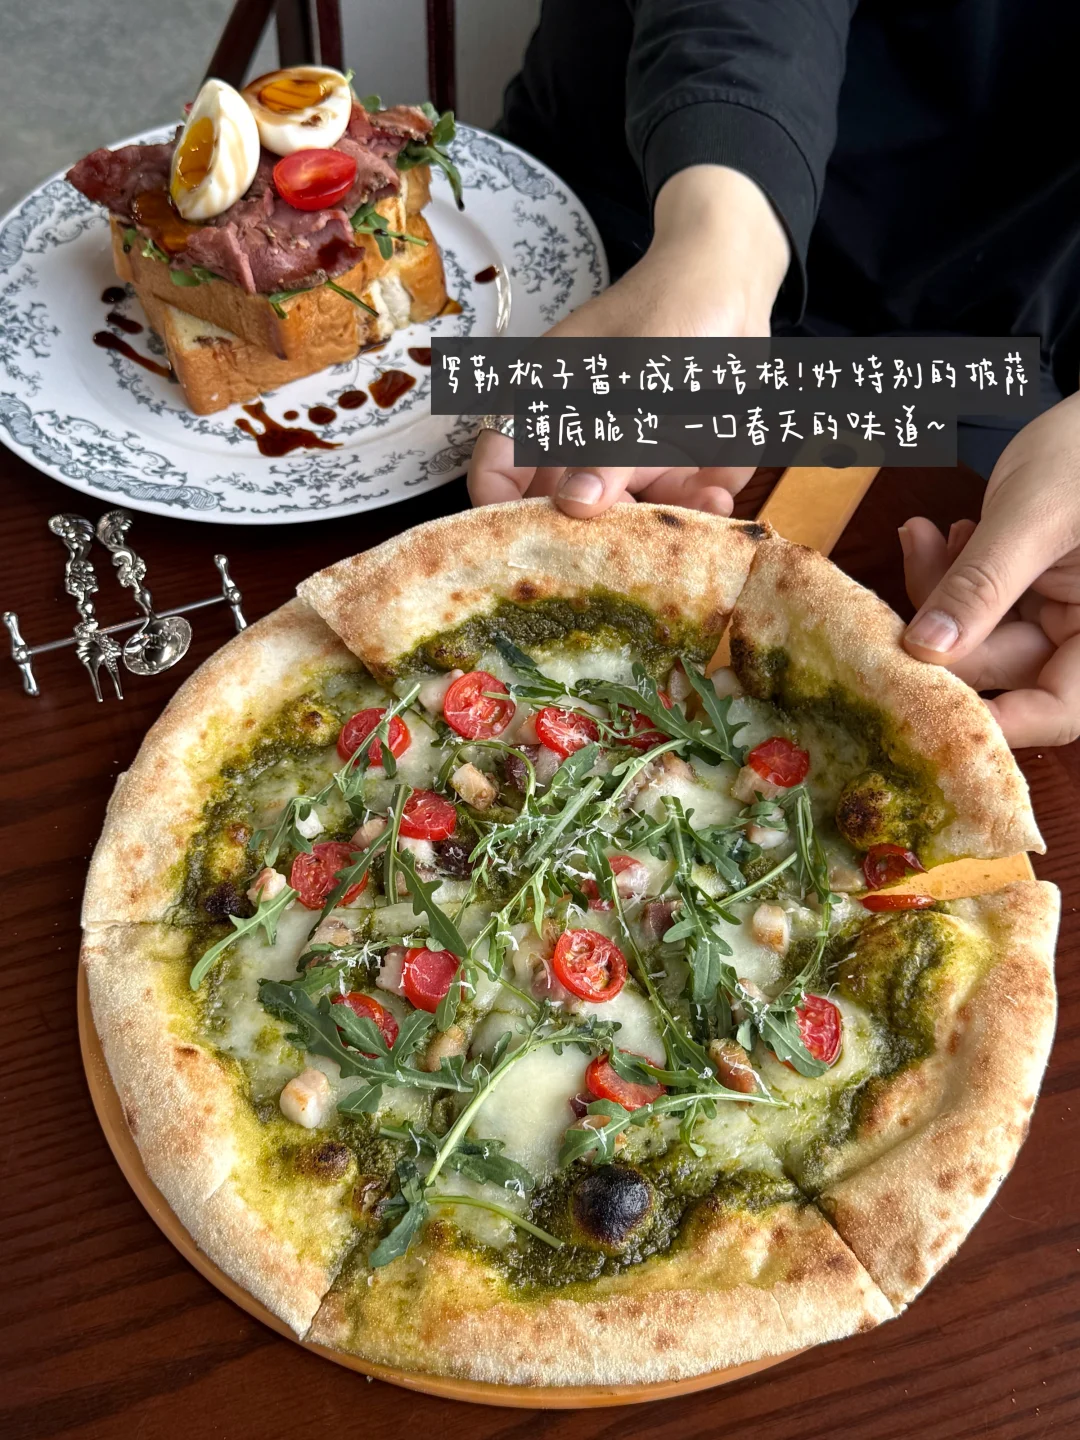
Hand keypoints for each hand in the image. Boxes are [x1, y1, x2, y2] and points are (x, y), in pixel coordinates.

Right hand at [467, 165, 789, 517]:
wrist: (739, 283)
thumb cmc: (673, 309)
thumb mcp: (638, 378)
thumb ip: (609, 444)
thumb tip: (575, 504)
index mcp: (545, 402)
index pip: (497, 464)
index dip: (499, 508)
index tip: (522, 545)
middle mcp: (581, 437)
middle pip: (562, 506)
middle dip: (588, 536)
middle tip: (615, 555)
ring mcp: (627, 454)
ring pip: (624, 516)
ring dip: (653, 526)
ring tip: (681, 518)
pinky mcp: (675, 464)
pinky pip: (678, 503)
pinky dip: (698, 503)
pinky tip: (714, 491)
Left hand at [900, 392, 1079, 746]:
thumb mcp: (1033, 516)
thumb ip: (982, 585)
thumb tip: (928, 652)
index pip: (1058, 709)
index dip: (1000, 720)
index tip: (928, 709)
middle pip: (1003, 671)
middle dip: (946, 633)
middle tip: (904, 593)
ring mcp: (1055, 613)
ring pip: (976, 636)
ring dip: (939, 593)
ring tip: (925, 537)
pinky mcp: (1026, 591)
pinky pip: (973, 604)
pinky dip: (947, 574)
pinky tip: (936, 534)